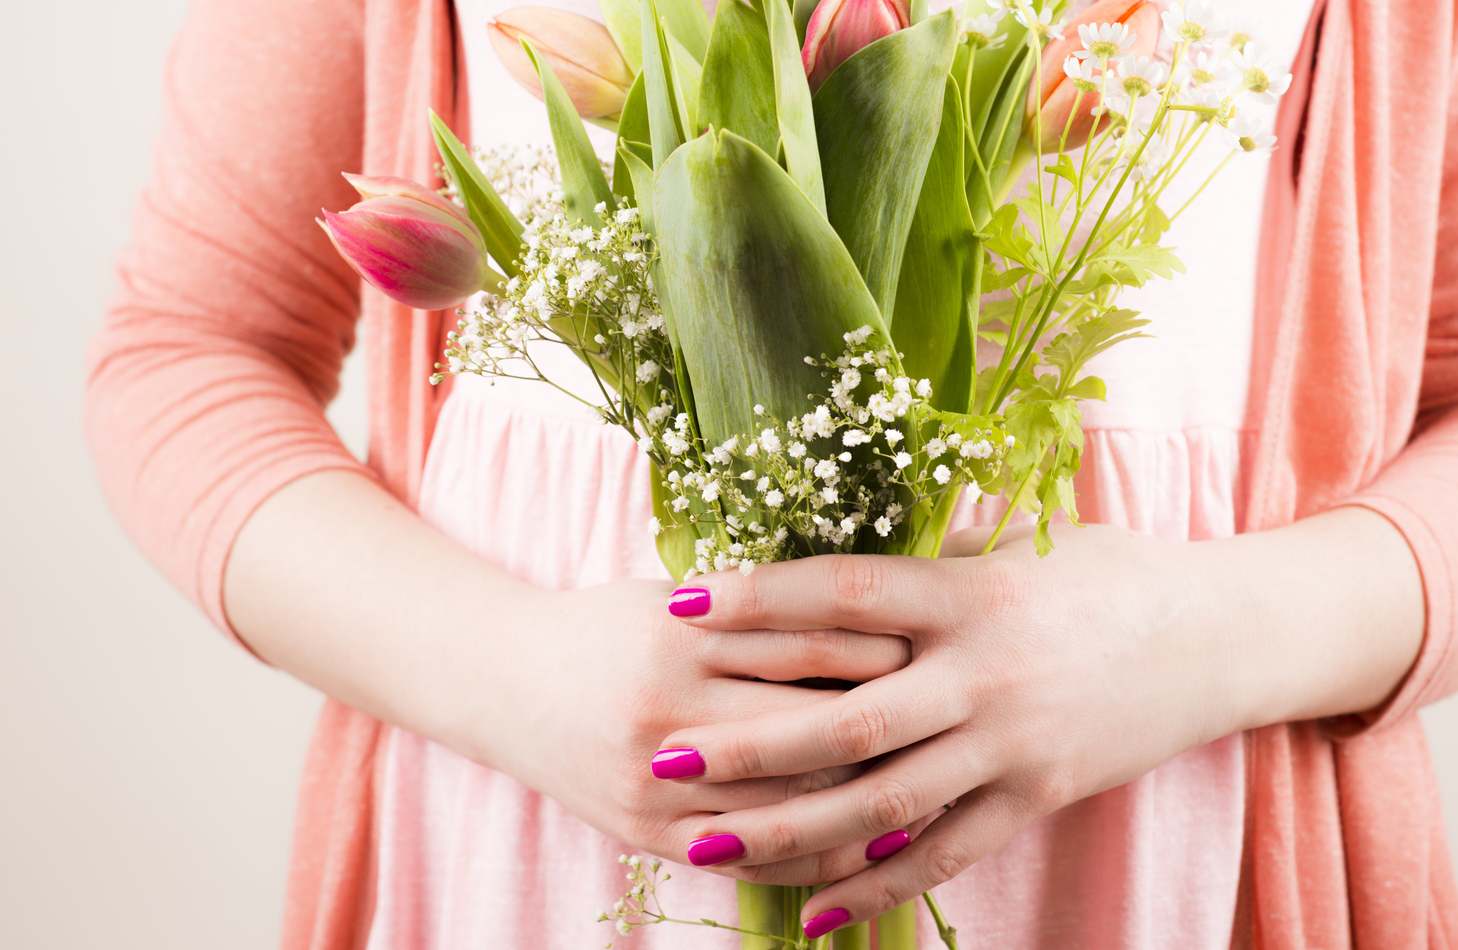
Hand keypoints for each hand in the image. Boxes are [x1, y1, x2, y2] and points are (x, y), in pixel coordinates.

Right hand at [484, 576, 914, 860]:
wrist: (503, 682)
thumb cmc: (609, 625)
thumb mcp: (677, 598)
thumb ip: (766, 610)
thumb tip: (882, 616)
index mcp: (681, 636)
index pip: (807, 648)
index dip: (883, 653)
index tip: (939, 651)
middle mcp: (667, 710)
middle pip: (807, 734)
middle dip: (889, 734)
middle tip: (954, 727)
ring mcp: (654, 781)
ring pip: (787, 808)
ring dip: (865, 809)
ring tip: (933, 794)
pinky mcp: (646, 832)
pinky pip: (747, 859)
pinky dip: (814, 860)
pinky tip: (866, 849)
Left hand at [653, 507, 1422, 928]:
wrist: (1223, 634)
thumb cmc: (1111, 572)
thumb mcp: (1022, 542)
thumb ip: (931, 555)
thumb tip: (845, 551)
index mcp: (972, 592)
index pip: (843, 592)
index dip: (758, 599)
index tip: (682, 602)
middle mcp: (986, 671)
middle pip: (848, 717)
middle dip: (748, 742)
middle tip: (665, 756)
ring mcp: (1014, 745)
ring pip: (885, 802)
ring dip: (789, 830)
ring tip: (706, 848)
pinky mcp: (1040, 797)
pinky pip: (948, 854)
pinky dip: (879, 885)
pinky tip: (814, 909)